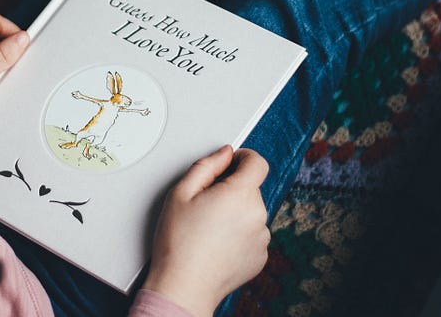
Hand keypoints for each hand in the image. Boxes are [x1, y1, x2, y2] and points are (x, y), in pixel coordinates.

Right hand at [143, 145, 270, 316]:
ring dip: (236, 213)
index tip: (232, 162)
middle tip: (205, 204)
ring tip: (209, 229)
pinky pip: (252, 234)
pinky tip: (217, 243)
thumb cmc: (178, 242)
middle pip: (251, 189)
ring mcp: (262, 238)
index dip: (244, 157)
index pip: (257, 163)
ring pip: (251, 212)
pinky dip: (239, 234)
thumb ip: (206, 165)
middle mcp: (257, 215)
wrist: (184, 285)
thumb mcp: (181, 192)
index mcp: (240, 195)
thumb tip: (224, 153)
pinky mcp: (261, 256)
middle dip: (232, 190)